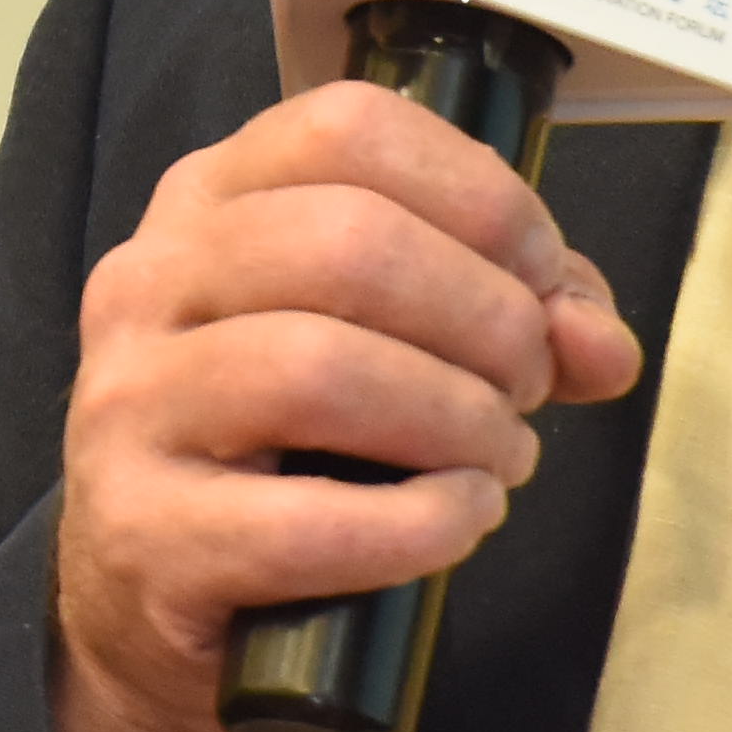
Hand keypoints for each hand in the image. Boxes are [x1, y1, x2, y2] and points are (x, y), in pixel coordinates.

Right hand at [49, 83, 645, 731]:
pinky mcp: (144, 532)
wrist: (154, 603)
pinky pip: (306, 523)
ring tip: (499, 458)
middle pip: (349, 242)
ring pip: (322, 368)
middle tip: (526, 387)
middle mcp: (149, 282)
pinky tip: (459, 520)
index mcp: (207, 201)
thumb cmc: (283, 450)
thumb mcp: (386, 343)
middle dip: (485, 318)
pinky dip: (422, 524)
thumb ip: (508, 316)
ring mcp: (131, 405)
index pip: (348, 129)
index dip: (480, 195)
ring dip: (459, 419)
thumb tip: (600, 342)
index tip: (539, 276)